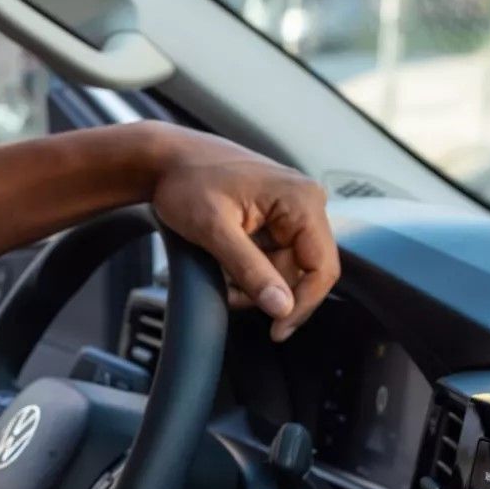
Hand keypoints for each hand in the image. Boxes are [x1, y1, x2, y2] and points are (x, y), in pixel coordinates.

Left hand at [149, 128, 340, 342]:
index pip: (322, 268)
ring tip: (221, 271)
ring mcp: (293, 209)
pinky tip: (227, 262)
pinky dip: (251, 270)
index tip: (277, 330)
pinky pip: (275, 257)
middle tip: (231, 294)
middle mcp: (306, 201)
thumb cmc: (187, 180)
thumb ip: (250, 271)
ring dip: (255, 283)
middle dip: (268, 291)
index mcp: (301, 199)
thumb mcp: (214, 231)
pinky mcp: (278, 217)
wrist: (167, 159)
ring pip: (286, 270)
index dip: (302, 305)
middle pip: (304, 273)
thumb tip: (282, 308)